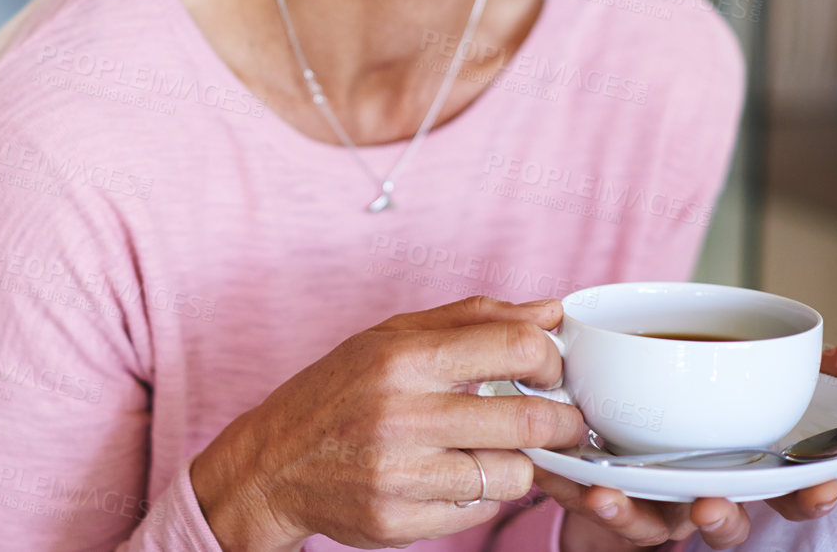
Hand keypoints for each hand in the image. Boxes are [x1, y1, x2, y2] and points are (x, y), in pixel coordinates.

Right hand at [188, 296, 586, 551]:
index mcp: (401, 358)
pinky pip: (480, 511)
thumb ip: (472, 320)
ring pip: (513, 474)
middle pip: (529, 419)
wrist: (272, 463)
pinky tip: (454, 476)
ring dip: (518, 463)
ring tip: (493, 449)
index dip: (549, 359)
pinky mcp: (400, 522)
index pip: (514, 348)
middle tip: (563, 420)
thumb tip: (549, 314)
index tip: (548, 370)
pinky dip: (481, 495)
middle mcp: (400, 416)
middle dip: (564, 421)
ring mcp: (400, 475)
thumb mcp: (391, 337)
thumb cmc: (338, 391)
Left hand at [549, 338, 836, 550]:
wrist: (625, 424)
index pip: (790, 493)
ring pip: (652, 523)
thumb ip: (816, 369)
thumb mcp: (757, 375)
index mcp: (745, 468)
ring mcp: (655, 504)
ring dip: (633, 513)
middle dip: (722, 517)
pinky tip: (561, 475)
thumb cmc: (707, 406)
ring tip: (609, 493)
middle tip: (711, 502)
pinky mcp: (608, 504)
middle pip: (725, 521)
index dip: (810, 494)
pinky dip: (572, 491)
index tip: (821, 484)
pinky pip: (589, 505)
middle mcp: (703, 493)